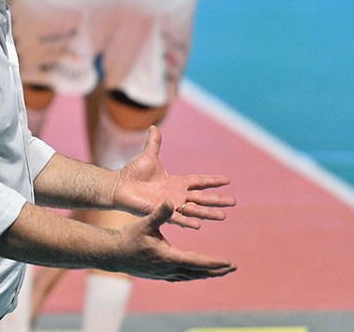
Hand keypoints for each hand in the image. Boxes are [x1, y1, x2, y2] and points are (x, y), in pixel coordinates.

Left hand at [112, 125, 234, 228]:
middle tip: (234, 202)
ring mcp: (170, 204)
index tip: (227, 181)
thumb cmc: (133, 173)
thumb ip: (154, 143)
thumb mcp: (148, 156)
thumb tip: (154, 126)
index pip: (199, 181)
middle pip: (202, 197)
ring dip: (209, 213)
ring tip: (223, 216)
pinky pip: (177, 218)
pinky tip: (199, 226)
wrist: (119, 185)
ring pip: (194, 209)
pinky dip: (187, 221)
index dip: (212, 181)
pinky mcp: (161, 211)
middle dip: (218, 200)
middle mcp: (177, 194)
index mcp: (176, 182)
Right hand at [113, 201, 235, 280]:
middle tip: (233, 268)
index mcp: (169, 257)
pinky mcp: (159, 274)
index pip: (197, 262)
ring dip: (206, 273)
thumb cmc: (128, 237)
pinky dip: (193, 274)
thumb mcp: (144, 222)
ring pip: (191, 276)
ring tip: (219, 271)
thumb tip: (170, 200)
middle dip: (216, 270)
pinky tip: (195, 273)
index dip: (214, 263)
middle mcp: (169, 269)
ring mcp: (164, 274)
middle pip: (198, 272)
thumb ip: (160, 213)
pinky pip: (182, 277)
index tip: (229, 263)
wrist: (112, 254)